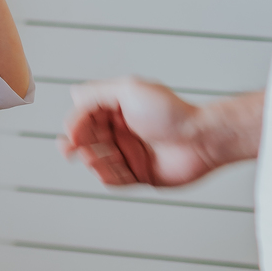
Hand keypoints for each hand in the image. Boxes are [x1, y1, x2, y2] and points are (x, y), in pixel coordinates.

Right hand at [59, 76, 214, 187]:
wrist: (201, 140)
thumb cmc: (172, 113)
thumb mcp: (130, 90)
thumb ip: (98, 93)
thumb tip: (73, 94)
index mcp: (118, 109)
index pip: (86, 117)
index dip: (75, 125)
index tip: (72, 134)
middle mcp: (122, 131)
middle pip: (88, 141)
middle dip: (78, 146)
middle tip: (70, 150)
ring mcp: (130, 153)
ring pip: (99, 162)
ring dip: (93, 162)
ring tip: (95, 160)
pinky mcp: (140, 174)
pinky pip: (115, 180)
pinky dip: (108, 177)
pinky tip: (108, 172)